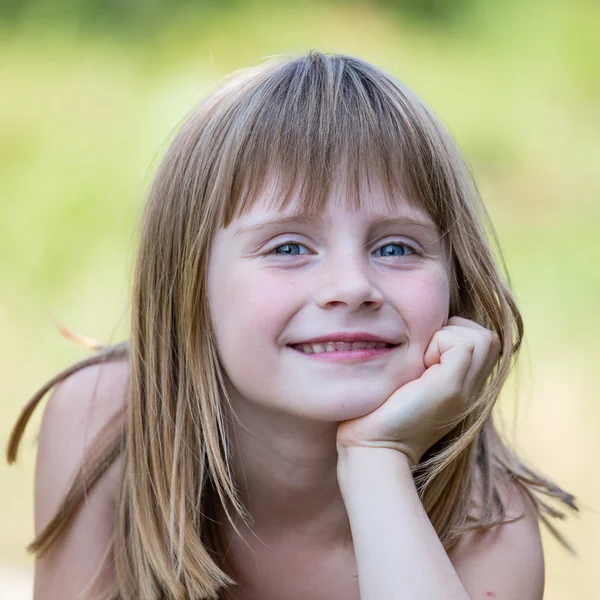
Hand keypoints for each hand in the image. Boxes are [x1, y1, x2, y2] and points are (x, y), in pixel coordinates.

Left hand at [336, 317, 500, 465]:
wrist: (374, 446)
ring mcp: (465, 390)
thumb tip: (425, 331)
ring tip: (423, 360)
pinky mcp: (451, 387)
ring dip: (448, 336)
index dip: (455, 334)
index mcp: (464, 387)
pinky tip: (419, 366)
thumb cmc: (380, 412)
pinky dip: (438, 343)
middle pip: (488, 338)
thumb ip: (426, 361)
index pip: (484, 342)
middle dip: (456, 331)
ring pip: (483, 338)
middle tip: (425, 354)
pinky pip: (463, 344)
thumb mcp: (411, 381)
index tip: (426, 355)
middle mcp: (471, 390)